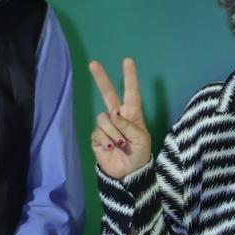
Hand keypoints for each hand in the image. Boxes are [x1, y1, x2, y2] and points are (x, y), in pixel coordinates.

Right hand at [88, 58, 151, 179]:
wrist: (128, 174)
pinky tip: (112, 149)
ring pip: (104, 119)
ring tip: (121, 145)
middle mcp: (118, 116)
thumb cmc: (140, 154)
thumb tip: (114, 115)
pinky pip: (98, 133)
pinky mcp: (97, 137)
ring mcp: (106, 126)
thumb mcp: (141, 139)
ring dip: (114, 133)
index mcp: (132, 114)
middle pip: (108, 94)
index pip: (131, 92)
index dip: (130, 77)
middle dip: (101, 78)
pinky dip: (106, 141)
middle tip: (92, 63)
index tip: (127, 60)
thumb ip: (129, 125)